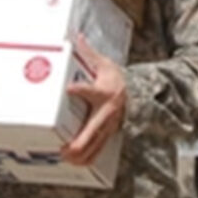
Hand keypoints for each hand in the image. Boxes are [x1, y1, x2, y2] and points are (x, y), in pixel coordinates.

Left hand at [62, 34, 126, 165]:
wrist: (136, 94)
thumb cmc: (115, 80)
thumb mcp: (104, 64)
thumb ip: (88, 53)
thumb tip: (77, 37)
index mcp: (104, 92)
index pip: (91, 90)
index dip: (80, 89)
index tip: (70, 88)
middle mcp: (106, 113)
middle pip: (91, 132)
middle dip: (76, 143)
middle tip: (61, 148)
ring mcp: (107, 127)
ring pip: (93, 148)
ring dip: (78, 155)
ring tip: (63, 156)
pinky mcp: (106, 136)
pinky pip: (95, 153)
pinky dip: (83, 159)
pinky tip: (72, 161)